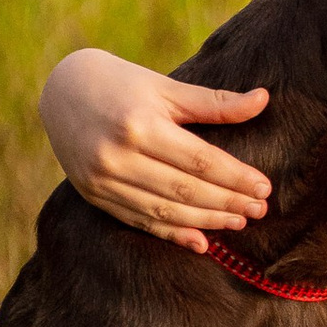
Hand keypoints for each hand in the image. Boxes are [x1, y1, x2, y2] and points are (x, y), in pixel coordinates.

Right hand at [40, 48, 270, 252]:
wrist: (61, 91)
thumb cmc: (122, 84)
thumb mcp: (165, 87)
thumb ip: (214, 102)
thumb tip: (263, 100)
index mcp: (139, 124)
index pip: (199, 160)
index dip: (235, 177)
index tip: (264, 188)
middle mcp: (118, 155)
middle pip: (185, 189)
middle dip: (227, 202)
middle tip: (260, 210)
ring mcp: (103, 179)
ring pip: (164, 210)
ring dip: (206, 221)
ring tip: (238, 223)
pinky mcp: (94, 195)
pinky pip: (139, 221)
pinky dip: (171, 234)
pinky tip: (200, 242)